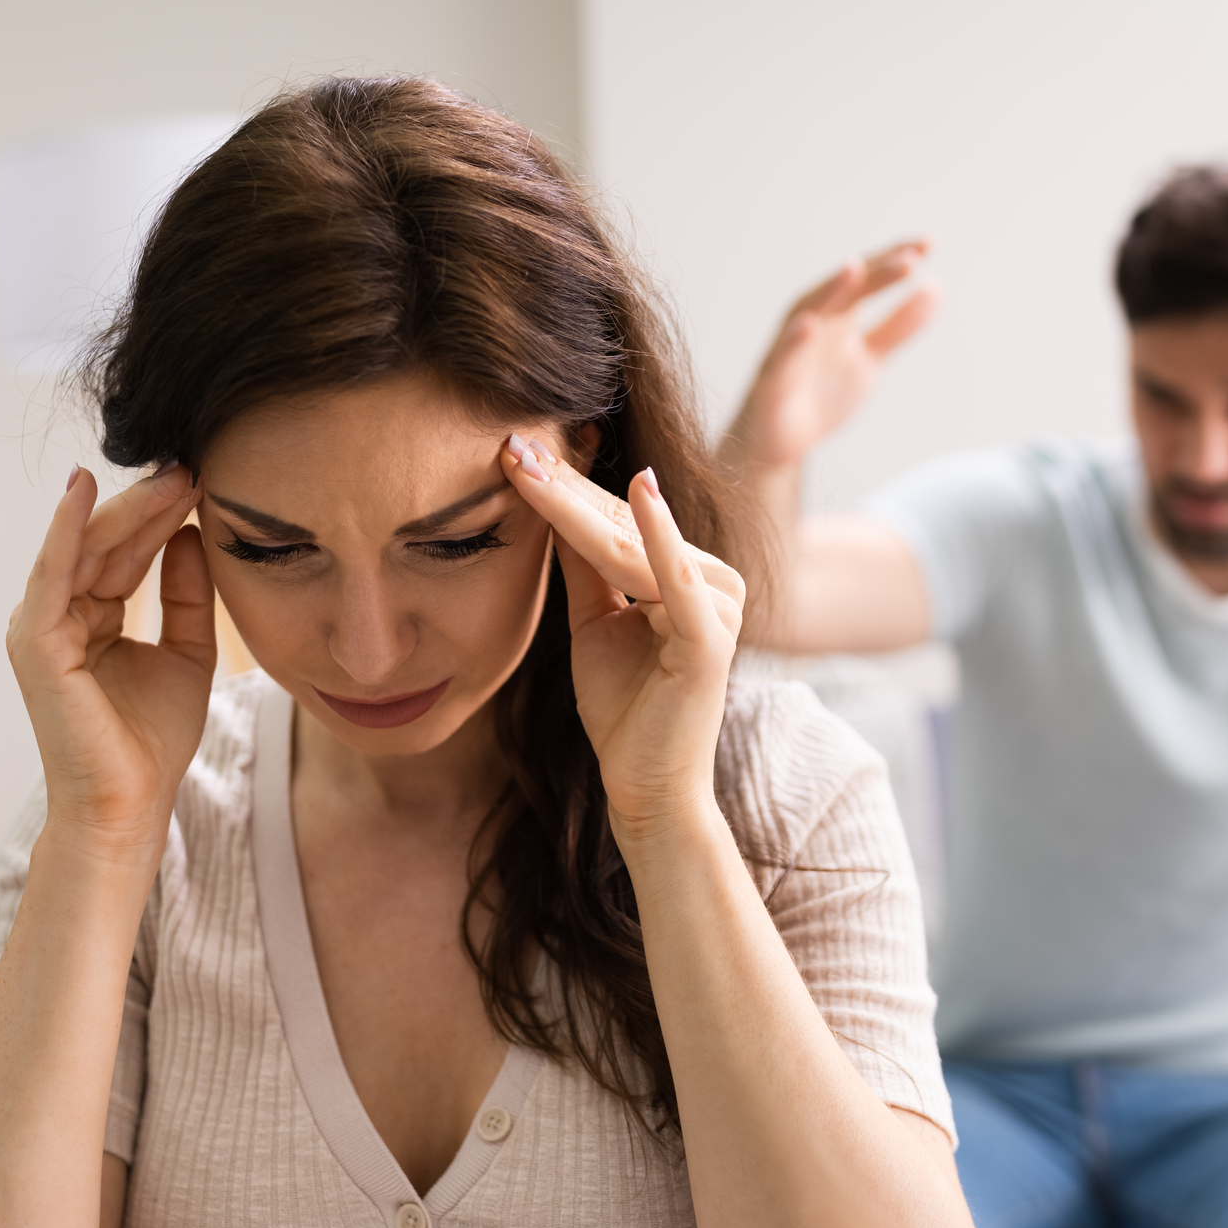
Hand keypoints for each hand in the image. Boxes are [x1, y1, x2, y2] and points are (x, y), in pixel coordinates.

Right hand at [6, 463, 213, 863]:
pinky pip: (52, 573)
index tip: (205, 479)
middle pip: (107, 542)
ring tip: (170, 473)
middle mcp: (60, 615)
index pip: (128, 551)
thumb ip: (185, 595)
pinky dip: (67, 529)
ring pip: (85, 548)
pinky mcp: (35, 642)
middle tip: (193, 464)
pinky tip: (87, 491)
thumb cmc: (152, 740)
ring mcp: (42, 626)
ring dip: (126, 508)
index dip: (163, 515)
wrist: (131, 803)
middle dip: (150, 502)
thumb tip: (190, 535)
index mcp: (92, 617)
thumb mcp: (187, 652)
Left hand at [498, 436, 743, 836]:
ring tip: (531, 463)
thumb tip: (557, 503)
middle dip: (564, 485)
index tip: (513, 448)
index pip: (616, 522)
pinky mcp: (712, 637)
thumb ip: (587, 564)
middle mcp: (713, 582)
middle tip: (510, 441)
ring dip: (581, 503)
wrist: (646, 786)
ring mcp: (717, 608)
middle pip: (623, 526)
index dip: (564, 488)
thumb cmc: (625, 709)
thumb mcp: (594, 621)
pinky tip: (641, 491)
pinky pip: (679, 580)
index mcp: (689, 576)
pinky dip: (661, 537)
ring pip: (634, 547)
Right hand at [724, 238, 939, 470]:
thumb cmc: (820, 395)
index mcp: (838, 317)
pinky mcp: (771, 384)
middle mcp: (813, 325)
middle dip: (872, 272)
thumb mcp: (869, 360)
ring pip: (806, 313)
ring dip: (829, 291)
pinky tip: (809, 325)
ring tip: (854, 268)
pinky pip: (780, 360)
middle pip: (842, 290)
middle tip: (908, 258)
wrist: (780, 447)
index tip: (928, 242)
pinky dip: (793, 342)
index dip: (894, 261)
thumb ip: (898, 327)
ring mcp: (789, 352)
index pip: (868, 280)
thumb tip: (936, 287)